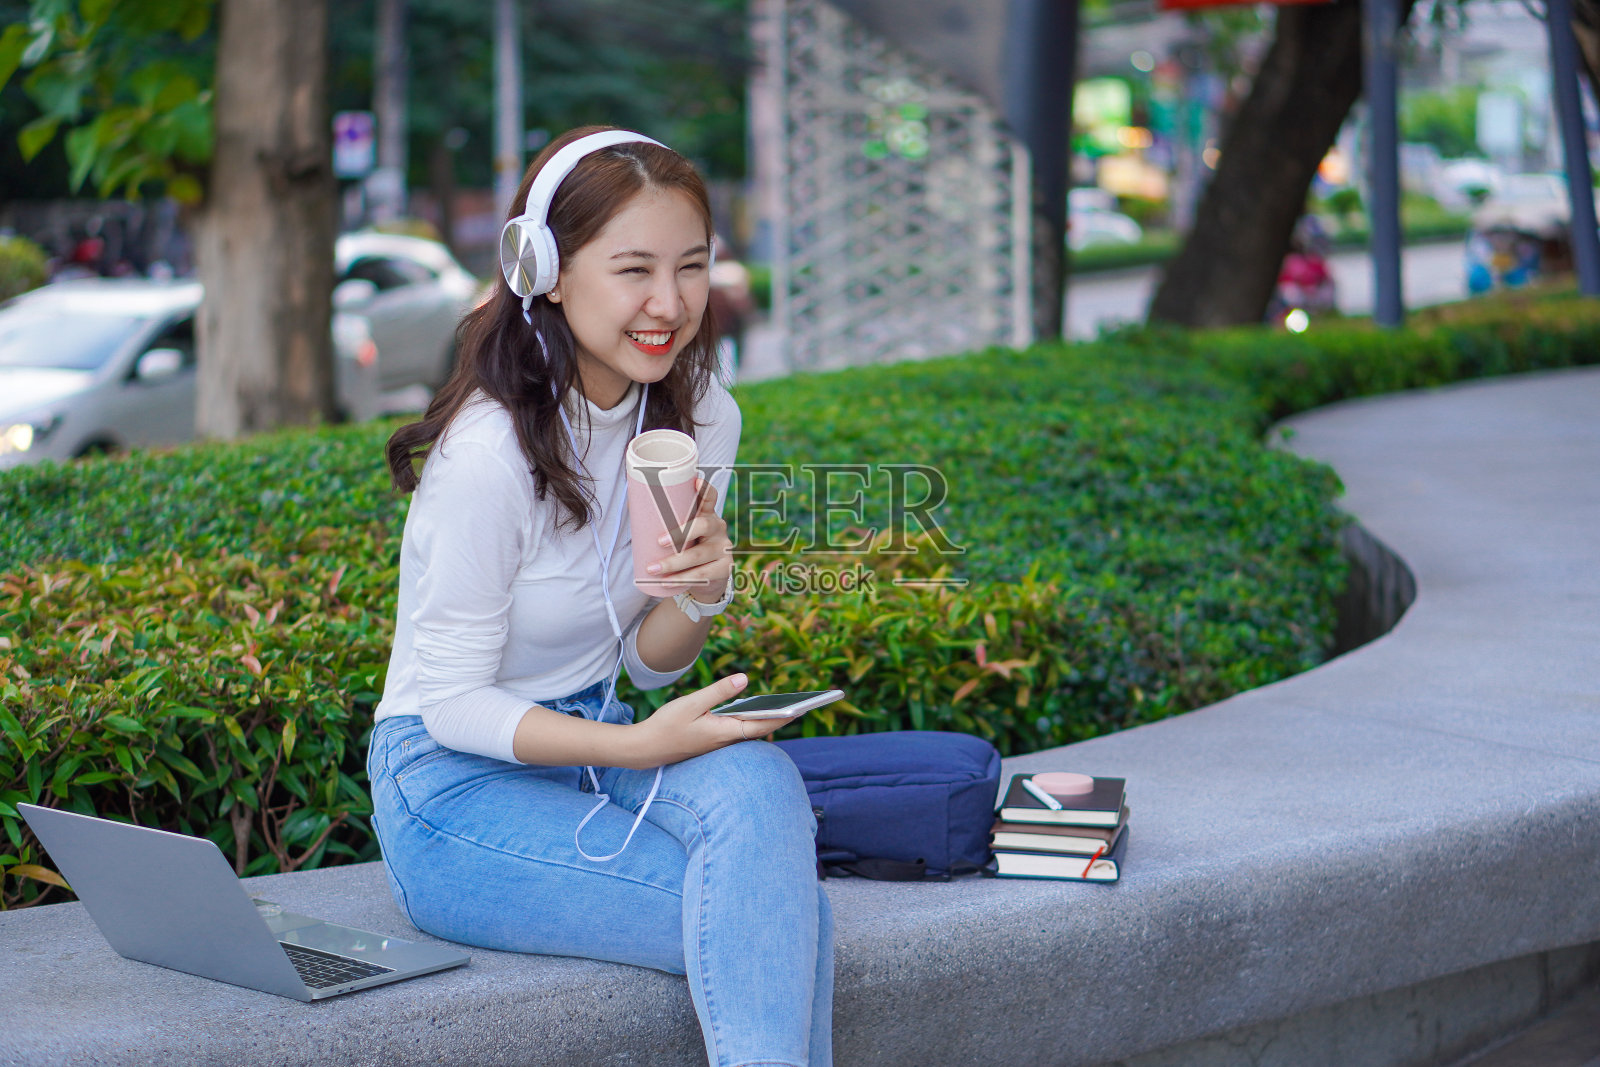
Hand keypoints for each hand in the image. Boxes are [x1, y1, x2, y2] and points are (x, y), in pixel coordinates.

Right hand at [627, 673, 787, 766]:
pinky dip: (753, 721)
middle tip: (805, 704)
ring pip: (751, 730)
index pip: (761, 724)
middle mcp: (726, 741)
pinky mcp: (715, 742)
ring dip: (769, 719)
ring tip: (791, 704)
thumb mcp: (691, 704)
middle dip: (783, 716)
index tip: (802, 708)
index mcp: (724, 732)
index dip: (783, 716)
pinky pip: (740, 731)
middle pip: (761, 728)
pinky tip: (759, 710)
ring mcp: (721, 743)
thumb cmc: (666, 726)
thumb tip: (744, 679)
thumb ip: (718, 692)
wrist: (646, 750)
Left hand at [644, 478, 731, 602]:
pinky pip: (702, 574)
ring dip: (673, 563)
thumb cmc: (686, 549)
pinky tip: (667, 582)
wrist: (706, 580)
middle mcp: (718, 528)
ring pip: (699, 555)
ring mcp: (724, 548)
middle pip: (703, 525)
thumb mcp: (679, 533)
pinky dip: (682, 579)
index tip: (696, 481)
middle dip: (680, 533)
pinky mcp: (724, 568)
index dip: (705, 489)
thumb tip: (632, 502)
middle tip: (658, 541)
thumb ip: (661, 520)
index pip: (710, 497)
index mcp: (706, 514)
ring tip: (652, 569)